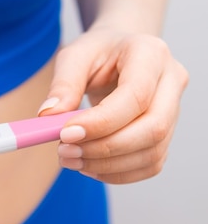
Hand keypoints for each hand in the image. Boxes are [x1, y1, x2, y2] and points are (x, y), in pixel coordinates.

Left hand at [38, 27, 188, 183]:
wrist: (119, 52)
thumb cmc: (98, 52)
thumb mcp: (74, 56)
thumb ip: (63, 84)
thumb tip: (49, 116)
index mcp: (151, 54)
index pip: (135, 96)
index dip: (101, 122)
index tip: (66, 134)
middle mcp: (171, 81)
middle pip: (153, 128)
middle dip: (105, 148)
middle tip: (65, 151)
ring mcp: (174, 109)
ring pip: (153, 152)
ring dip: (108, 165)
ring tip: (70, 159)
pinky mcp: (167, 133)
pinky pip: (150, 164)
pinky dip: (118, 172)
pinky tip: (89, 166)